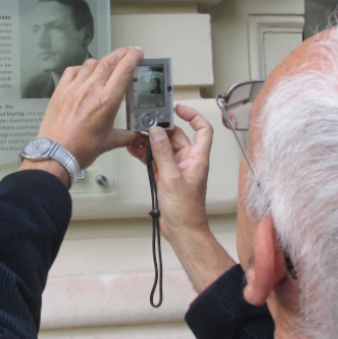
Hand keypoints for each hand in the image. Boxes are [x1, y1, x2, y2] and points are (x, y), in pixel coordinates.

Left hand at [35, 47, 146, 169]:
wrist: (56, 153)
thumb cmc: (80, 148)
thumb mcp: (109, 141)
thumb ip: (128, 136)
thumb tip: (138, 136)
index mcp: (107, 100)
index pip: (124, 69)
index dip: (133, 56)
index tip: (138, 52)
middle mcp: (91, 89)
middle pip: (109, 61)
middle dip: (121, 53)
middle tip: (127, 52)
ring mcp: (74, 88)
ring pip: (91, 63)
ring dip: (102, 62)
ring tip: (106, 67)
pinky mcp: (61, 90)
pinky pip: (72, 70)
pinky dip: (81, 69)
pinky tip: (83, 75)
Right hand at [128, 104, 235, 290]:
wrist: (182, 230)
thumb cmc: (186, 210)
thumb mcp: (172, 178)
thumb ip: (163, 153)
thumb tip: (157, 132)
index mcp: (197, 159)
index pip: (202, 130)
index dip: (193, 116)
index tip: (178, 108)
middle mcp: (188, 161)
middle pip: (176, 137)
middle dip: (161, 129)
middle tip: (147, 124)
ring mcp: (177, 169)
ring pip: (164, 148)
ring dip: (151, 142)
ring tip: (137, 137)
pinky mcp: (166, 177)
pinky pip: (156, 159)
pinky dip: (146, 154)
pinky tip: (135, 150)